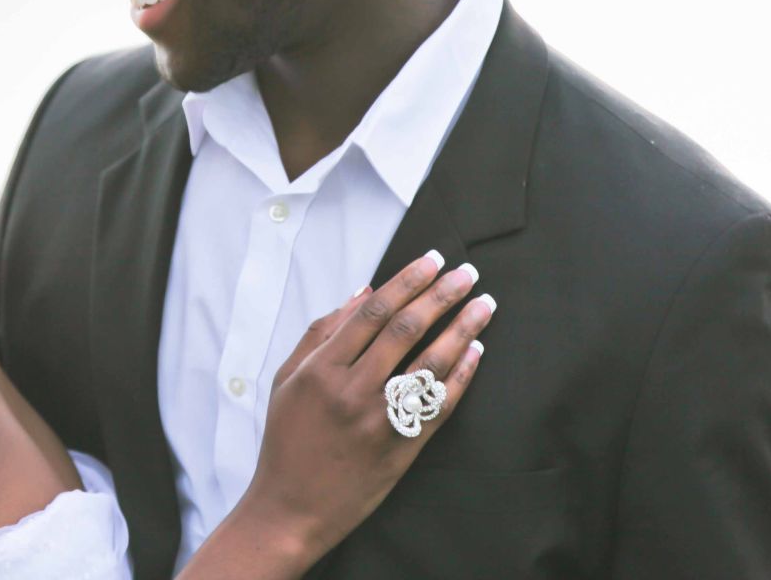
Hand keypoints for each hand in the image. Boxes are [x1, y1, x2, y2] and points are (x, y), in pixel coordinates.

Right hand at [232, 251, 494, 567]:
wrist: (291, 509)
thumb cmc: (287, 440)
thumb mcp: (288, 379)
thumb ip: (322, 333)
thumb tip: (362, 291)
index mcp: (322, 369)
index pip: (372, 311)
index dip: (407, 281)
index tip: (432, 261)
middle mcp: (352, 391)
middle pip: (406, 329)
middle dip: (441, 294)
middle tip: (467, 273)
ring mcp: (380, 421)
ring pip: (430, 363)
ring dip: (463, 328)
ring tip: (484, 304)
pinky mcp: (402, 447)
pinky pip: (441, 405)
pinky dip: (462, 375)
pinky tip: (476, 351)